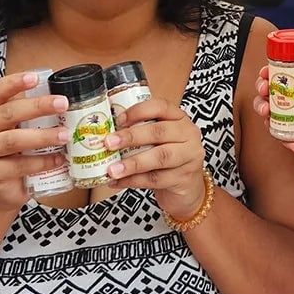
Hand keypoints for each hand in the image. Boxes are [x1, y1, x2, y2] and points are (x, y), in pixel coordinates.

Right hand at [0, 71, 69, 211]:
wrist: (2, 190)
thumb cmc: (18, 153)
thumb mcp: (24, 130)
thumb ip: (38, 117)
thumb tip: (71, 100)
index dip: (15, 82)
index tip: (36, 78)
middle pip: (9, 113)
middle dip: (37, 106)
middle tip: (63, 104)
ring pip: (12, 140)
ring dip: (42, 137)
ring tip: (65, 135)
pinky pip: (18, 166)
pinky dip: (41, 163)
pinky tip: (59, 160)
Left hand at [103, 98, 206, 220]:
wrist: (187, 186)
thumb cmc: (167, 156)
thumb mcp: (159, 139)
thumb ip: (140, 132)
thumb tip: (104, 133)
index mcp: (179, 118)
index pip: (161, 107)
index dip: (139, 111)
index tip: (118, 120)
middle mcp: (188, 134)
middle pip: (159, 132)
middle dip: (131, 137)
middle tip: (109, 143)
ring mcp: (189, 157)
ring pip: (159, 158)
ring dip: (132, 163)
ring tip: (112, 169)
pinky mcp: (184, 178)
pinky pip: (156, 179)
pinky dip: (133, 181)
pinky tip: (118, 182)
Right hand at [253, 66, 293, 141]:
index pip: (283, 74)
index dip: (271, 70)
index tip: (267, 71)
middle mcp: (293, 99)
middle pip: (270, 88)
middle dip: (261, 86)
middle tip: (264, 89)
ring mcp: (288, 115)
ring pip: (266, 106)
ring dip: (260, 105)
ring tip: (266, 109)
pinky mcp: (287, 130)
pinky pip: (272, 126)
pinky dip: (268, 124)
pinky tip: (270, 123)